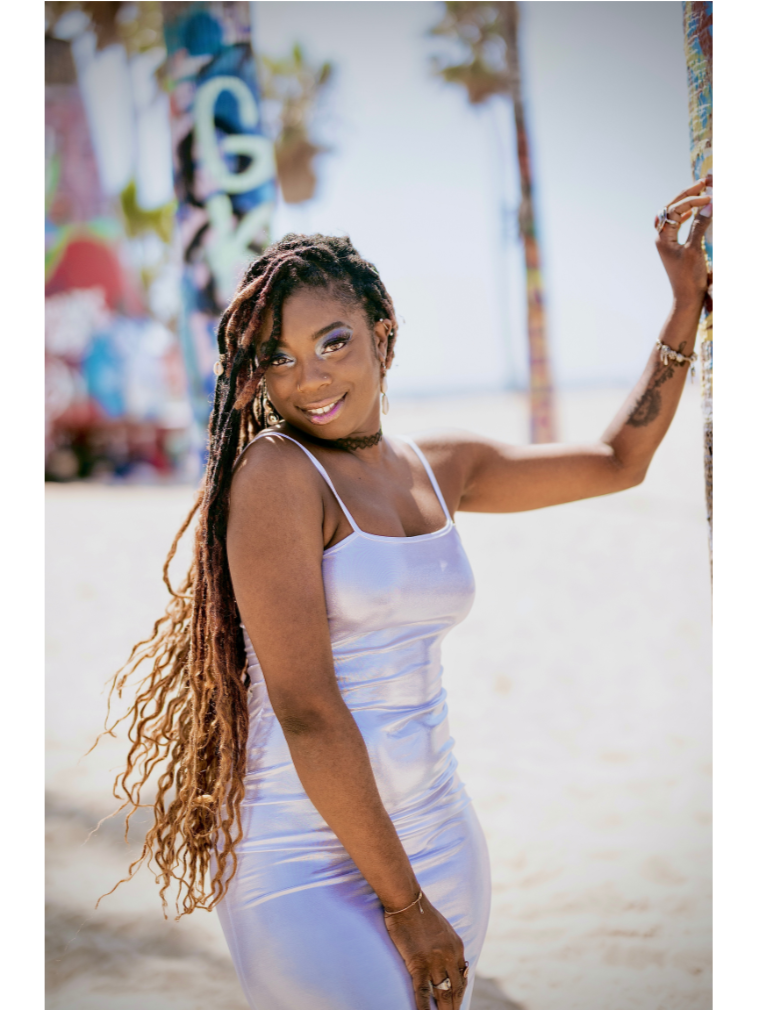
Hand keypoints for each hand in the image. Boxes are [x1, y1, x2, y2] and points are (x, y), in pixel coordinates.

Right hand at [383, 894, 467, 1008]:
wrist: (407, 901)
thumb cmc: (421, 912)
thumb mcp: (443, 929)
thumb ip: (448, 947)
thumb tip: (450, 964)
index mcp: (457, 947)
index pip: (463, 977)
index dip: (460, 993)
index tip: (457, 1002)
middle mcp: (449, 956)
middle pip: (455, 989)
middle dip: (454, 1006)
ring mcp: (434, 961)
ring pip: (443, 993)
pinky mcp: (418, 963)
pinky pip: (423, 990)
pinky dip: (424, 1006)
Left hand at [654, 175, 711, 305]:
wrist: (687, 297)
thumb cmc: (688, 277)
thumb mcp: (695, 249)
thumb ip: (700, 225)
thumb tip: (709, 204)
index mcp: (663, 238)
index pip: (675, 211)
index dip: (692, 201)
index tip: (709, 197)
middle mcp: (662, 238)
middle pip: (671, 209)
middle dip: (687, 195)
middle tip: (703, 183)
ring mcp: (668, 242)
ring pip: (674, 215)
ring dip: (687, 203)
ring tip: (700, 191)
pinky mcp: (675, 247)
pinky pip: (678, 224)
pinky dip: (687, 214)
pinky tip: (694, 211)